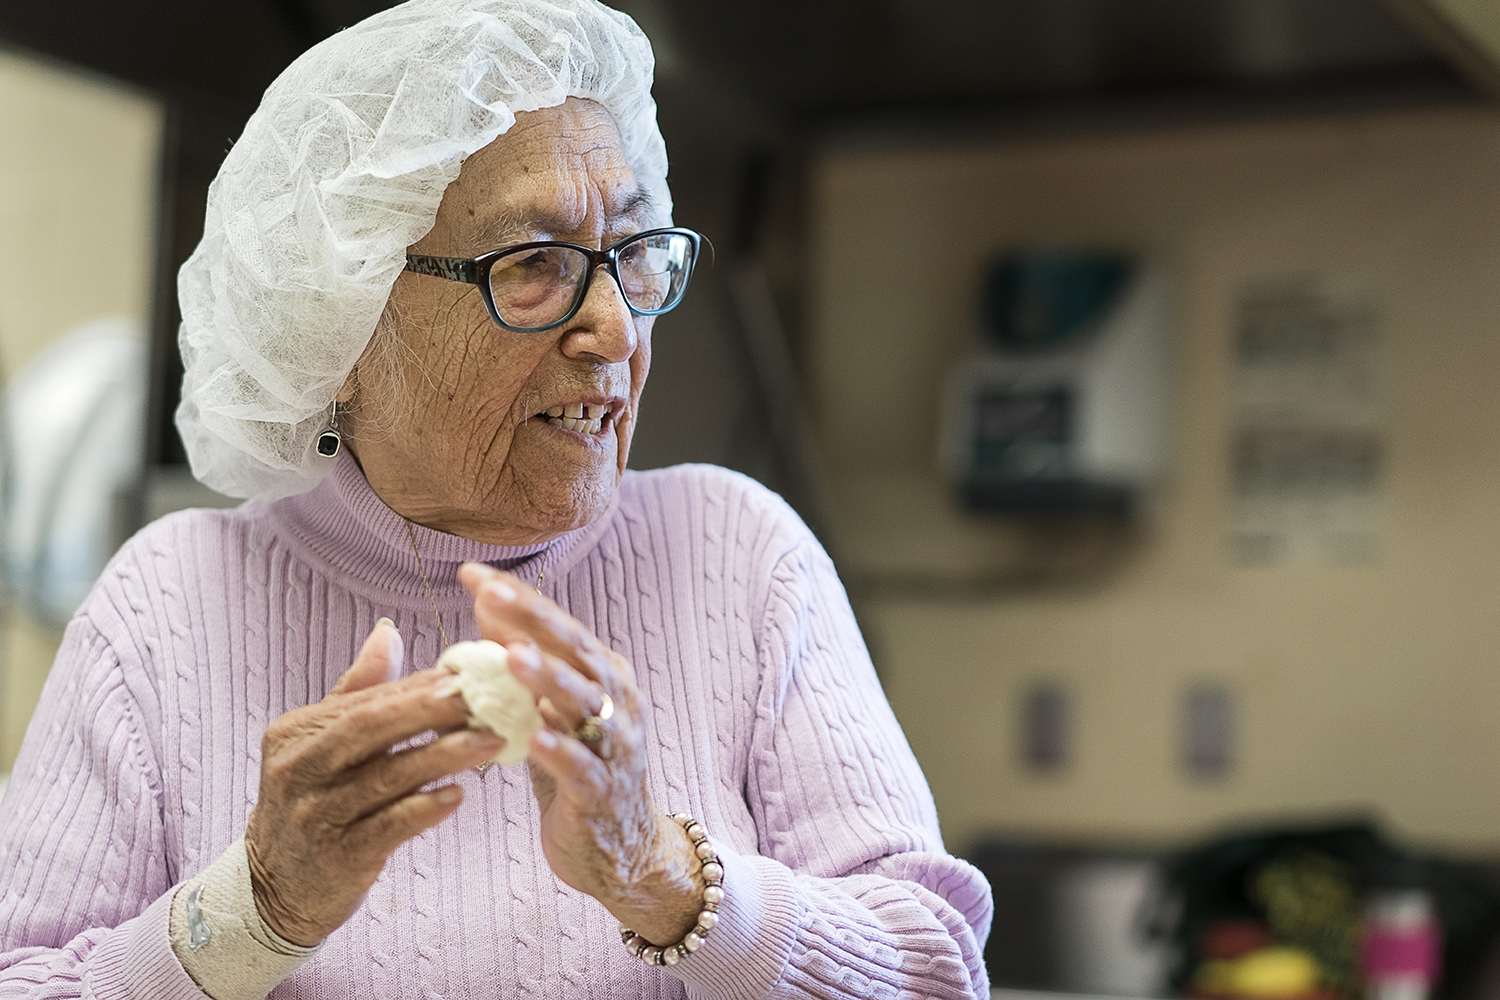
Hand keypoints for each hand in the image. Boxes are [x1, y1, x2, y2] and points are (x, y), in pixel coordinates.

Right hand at [243, 619, 502, 945]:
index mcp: (296, 733)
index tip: (469, 674)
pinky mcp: (337, 858)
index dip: (418, 687)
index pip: (365, 702)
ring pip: (388, 777)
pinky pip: (388, 826)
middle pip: (370, 729)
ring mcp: (315, 816)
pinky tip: (459, 795)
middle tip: (485, 698)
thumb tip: (388, 632)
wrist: (273, 888)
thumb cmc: (312, 803)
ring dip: (444, 755)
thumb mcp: (319, 745)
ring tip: (491, 741)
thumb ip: (356, 691)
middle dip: (431, 710)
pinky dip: (425, 808)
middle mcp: (298, 770)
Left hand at [458, 563, 703, 945]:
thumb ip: (526, 659)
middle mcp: (617, 703)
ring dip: (549, 678)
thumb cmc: (579, 769)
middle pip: (576, 652)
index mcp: (602, 676)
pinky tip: (533, 738)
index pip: (559, 626)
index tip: (472, 573)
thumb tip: (486, 601)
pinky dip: (560, 750)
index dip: (519, 599)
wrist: (625, 851)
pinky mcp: (603, 792)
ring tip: (512, 657)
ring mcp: (615, 747)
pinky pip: (583, 768)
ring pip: (584, 705)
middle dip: (533, 622)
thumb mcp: (551, 709)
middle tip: (492, 594)